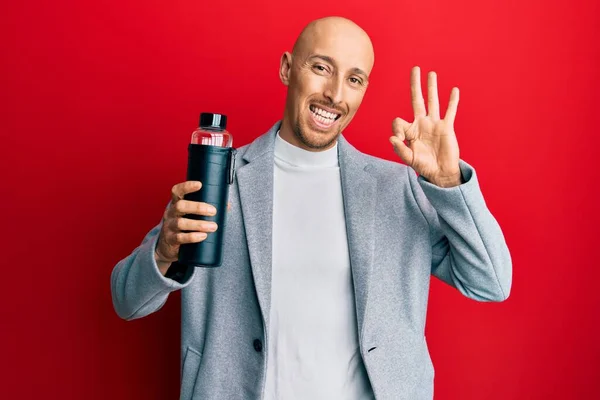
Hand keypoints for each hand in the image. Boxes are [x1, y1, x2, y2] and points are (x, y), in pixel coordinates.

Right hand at [155, 181, 218, 274]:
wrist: (167, 245)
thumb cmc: (184, 225)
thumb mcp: (191, 214)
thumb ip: (207, 208)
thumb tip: (226, 205)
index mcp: (176, 203)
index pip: (177, 191)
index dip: (187, 186)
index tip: (199, 184)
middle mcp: (171, 213)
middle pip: (180, 206)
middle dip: (198, 207)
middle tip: (213, 211)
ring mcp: (169, 226)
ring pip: (181, 223)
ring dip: (199, 224)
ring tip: (213, 226)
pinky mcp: (171, 239)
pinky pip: (180, 238)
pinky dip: (193, 237)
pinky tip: (203, 236)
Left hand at [389, 66, 461, 187]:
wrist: (440, 172)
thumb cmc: (423, 165)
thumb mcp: (409, 158)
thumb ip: (400, 149)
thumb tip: (392, 138)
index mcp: (410, 131)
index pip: (398, 121)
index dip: (396, 128)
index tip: (398, 138)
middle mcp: (421, 123)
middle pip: (417, 100)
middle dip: (415, 85)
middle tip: (415, 69)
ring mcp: (434, 124)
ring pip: (433, 101)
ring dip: (432, 87)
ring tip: (431, 74)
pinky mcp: (446, 127)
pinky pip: (450, 111)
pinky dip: (452, 101)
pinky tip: (454, 90)